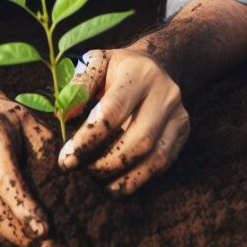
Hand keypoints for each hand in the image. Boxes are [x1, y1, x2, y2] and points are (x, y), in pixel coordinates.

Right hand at [0, 99, 53, 246]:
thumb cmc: (16, 123)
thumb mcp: (34, 126)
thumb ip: (46, 152)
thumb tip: (63, 180)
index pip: (3, 175)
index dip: (22, 204)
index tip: (43, 228)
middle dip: (13, 227)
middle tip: (39, 242)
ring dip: (3, 234)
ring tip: (29, 242)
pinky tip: (12, 234)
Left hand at [57, 49, 189, 194]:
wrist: (153, 64)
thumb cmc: (115, 68)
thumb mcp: (94, 63)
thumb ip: (78, 87)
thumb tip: (64, 117)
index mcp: (139, 72)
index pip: (113, 111)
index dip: (89, 139)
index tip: (66, 158)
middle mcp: (165, 92)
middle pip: (139, 139)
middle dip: (107, 162)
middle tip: (80, 171)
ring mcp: (178, 113)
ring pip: (155, 156)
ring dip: (124, 177)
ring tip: (98, 182)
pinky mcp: (183, 130)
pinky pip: (163, 163)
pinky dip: (139, 178)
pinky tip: (117, 183)